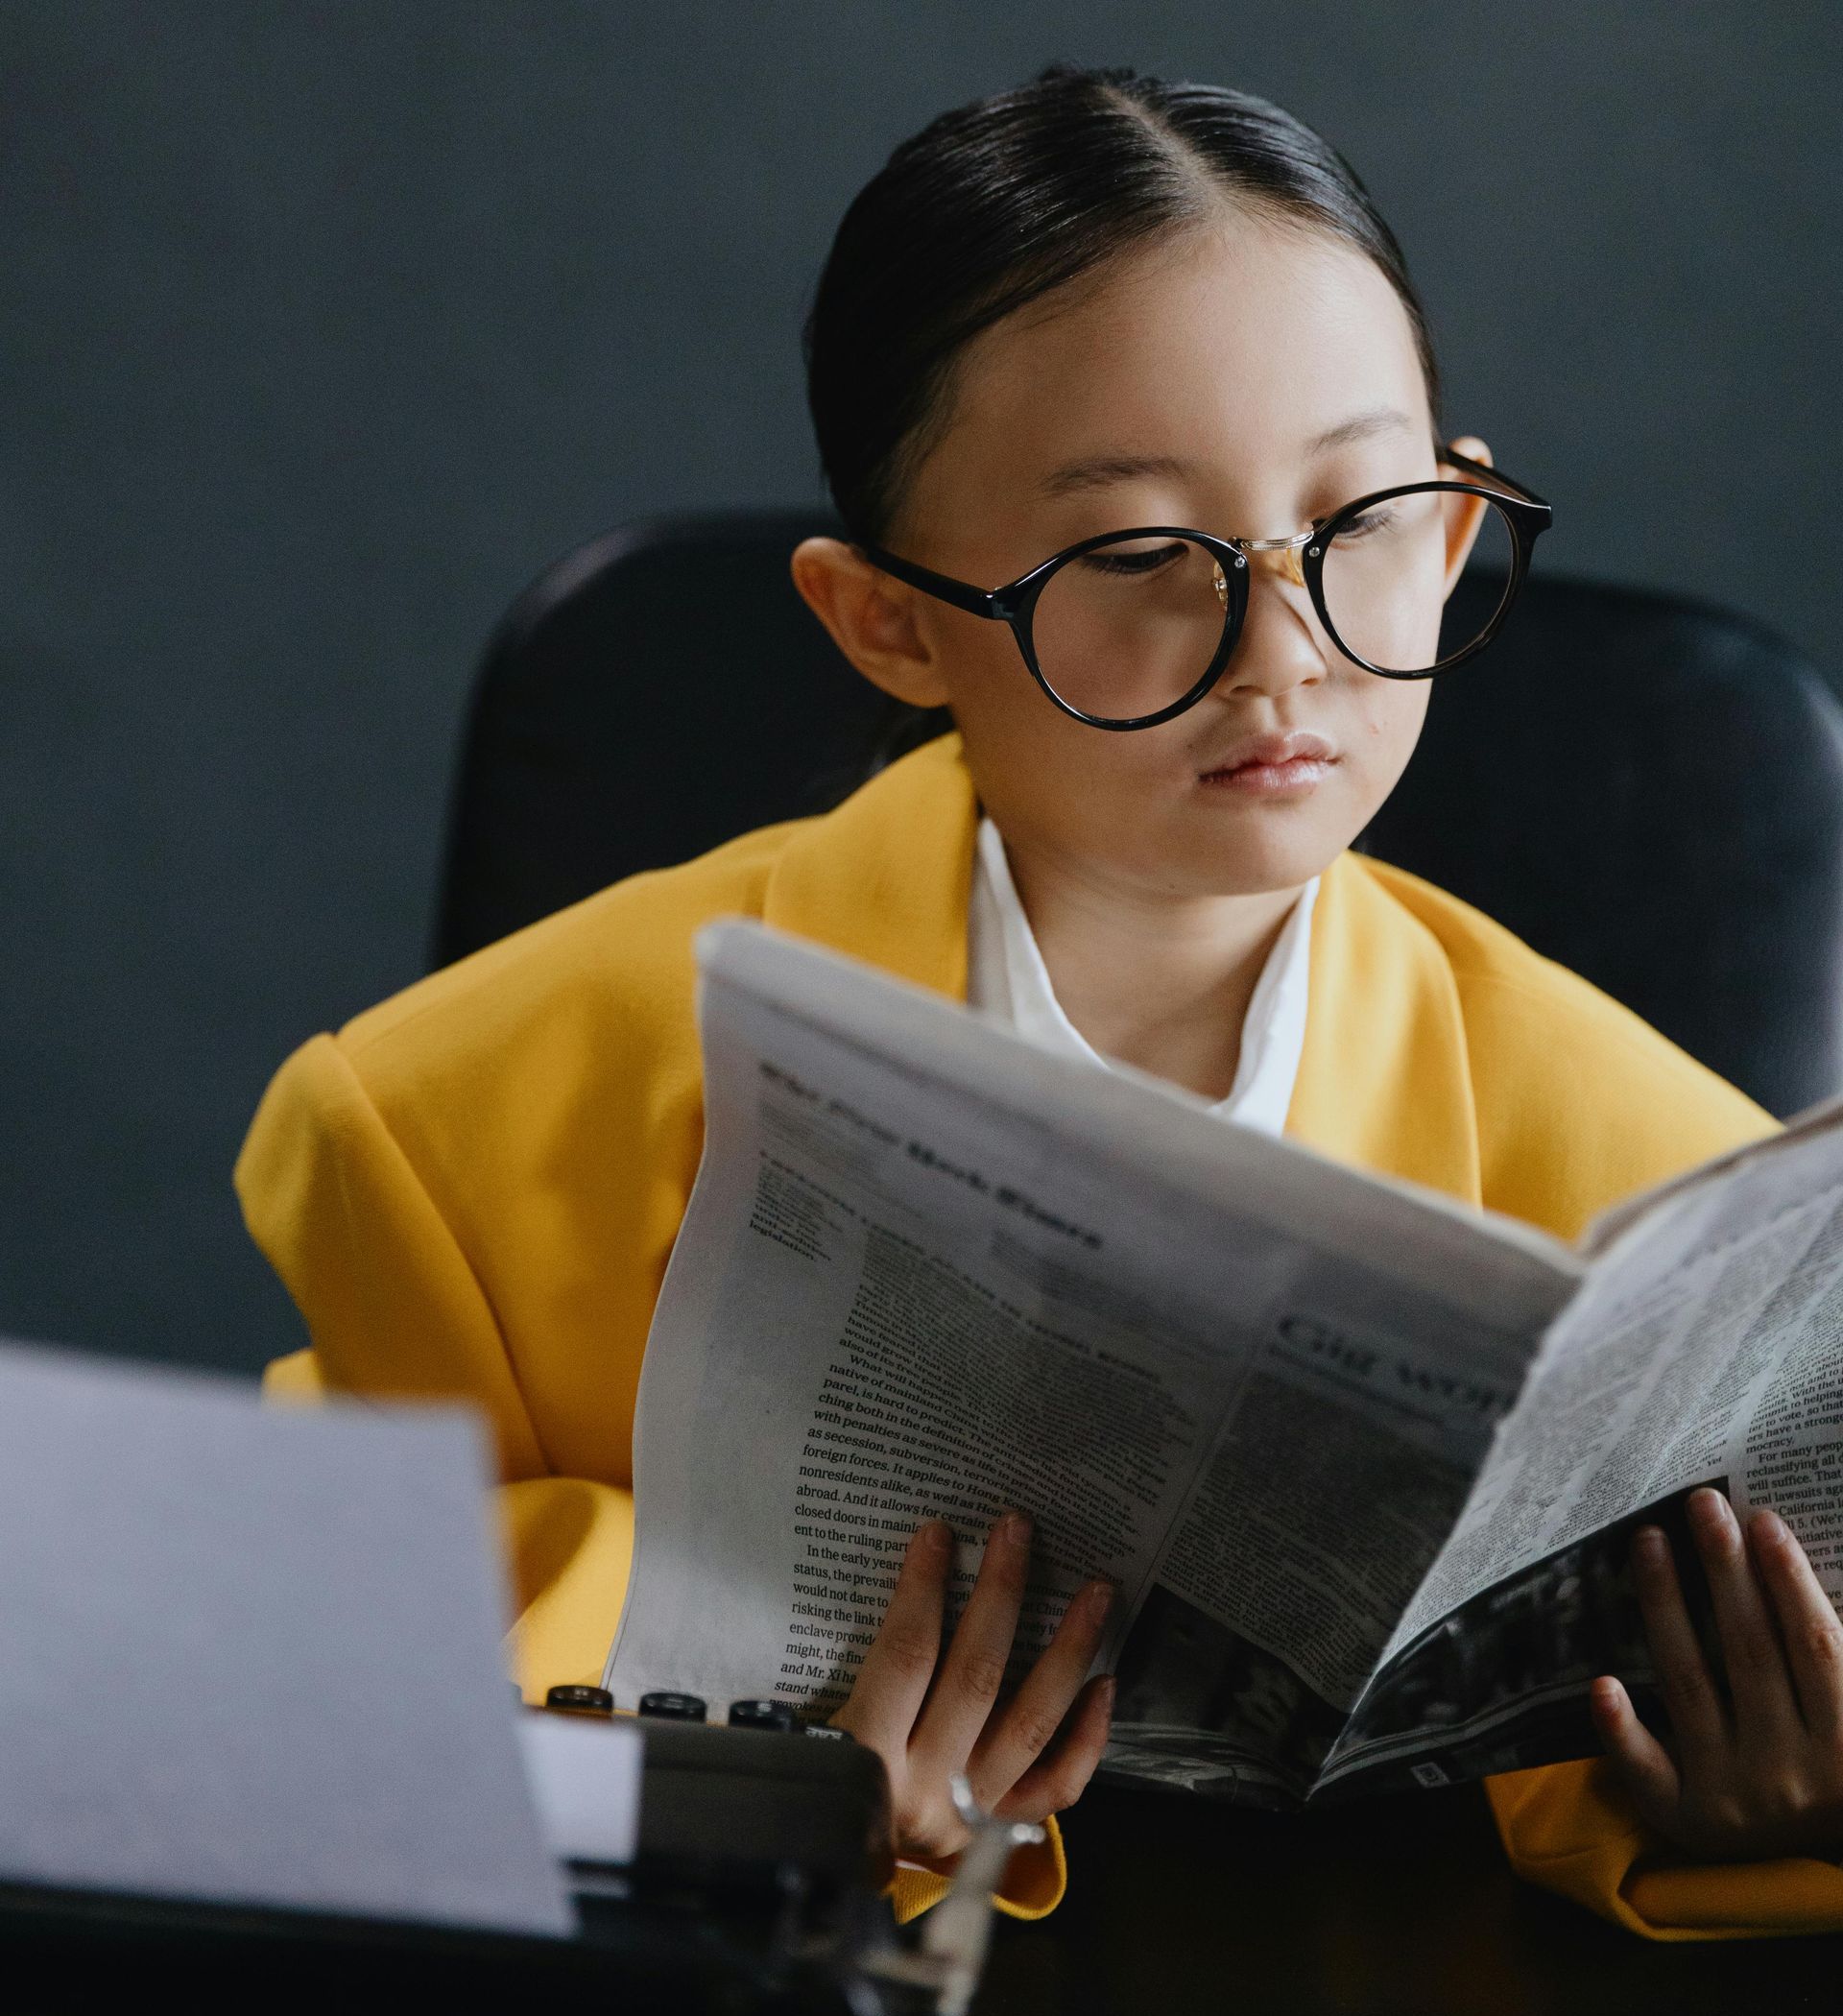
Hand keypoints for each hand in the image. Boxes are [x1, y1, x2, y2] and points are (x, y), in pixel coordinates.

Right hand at [830, 1510, 1115, 1870]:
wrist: (821, 1874)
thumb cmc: (807, 1784)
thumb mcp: (795, 1731)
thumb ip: (824, 1674)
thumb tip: (839, 1584)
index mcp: (865, 1759)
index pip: (904, 1659)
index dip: (922, 1590)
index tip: (939, 1534)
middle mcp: (924, 1789)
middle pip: (976, 1678)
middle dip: (1002, 1595)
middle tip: (1019, 1530)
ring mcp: (969, 1814)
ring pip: (1030, 1724)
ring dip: (1067, 1652)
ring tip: (1094, 1593)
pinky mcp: (996, 1832)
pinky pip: (1056, 1787)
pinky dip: (1086, 1737)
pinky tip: (1103, 1683)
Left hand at [1590, 1486, 1842, 1859]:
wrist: (1818, 1863)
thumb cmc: (1836, 1765)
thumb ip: (1832, 1658)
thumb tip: (1787, 1554)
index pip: (1815, 1645)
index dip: (1788, 1579)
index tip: (1761, 1518)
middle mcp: (1791, 1770)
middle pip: (1748, 1650)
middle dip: (1724, 1569)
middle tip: (1701, 1502)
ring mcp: (1734, 1794)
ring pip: (1690, 1683)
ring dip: (1666, 1604)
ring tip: (1648, 1540)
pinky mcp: (1686, 1816)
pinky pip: (1646, 1768)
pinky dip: (1622, 1727)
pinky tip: (1603, 1682)